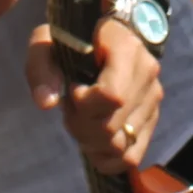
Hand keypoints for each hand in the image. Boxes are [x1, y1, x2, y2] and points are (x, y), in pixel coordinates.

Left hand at [27, 16, 162, 173]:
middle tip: (70, 108)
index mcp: (126, 48)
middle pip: (111, 126)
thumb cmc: (73, 36)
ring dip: (91, 142)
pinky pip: (132, 157)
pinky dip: (107, 159)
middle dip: (80, 125)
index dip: (84, 103)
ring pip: (120, 145)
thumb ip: (40, 67)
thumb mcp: (47, 42)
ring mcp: (152, 98)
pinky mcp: (152, 118)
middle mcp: (147, 74)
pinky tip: (93, 144)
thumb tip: (47, 103)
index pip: (112, 96)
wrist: (104, 34)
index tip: (73, 88)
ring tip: (82, 121)